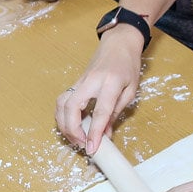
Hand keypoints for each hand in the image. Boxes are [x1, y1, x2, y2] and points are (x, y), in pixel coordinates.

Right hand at [56, 26, 145, 152]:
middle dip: (72, 129)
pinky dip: (62, 115)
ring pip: (61, 103)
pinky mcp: (75, 82)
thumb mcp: (130, 90)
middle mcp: (91, 81)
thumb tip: (106, 134)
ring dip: (63, 124)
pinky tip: (70, 125)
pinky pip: (62, 100)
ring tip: (75, 137)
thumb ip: (117, 112)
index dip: (95, 132)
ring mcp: (80, 81)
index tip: (92, 148)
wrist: (119, 43)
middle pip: (71, 107)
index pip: (100, 111)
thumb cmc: (128, 65)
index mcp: (110, 83)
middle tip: (81, 144)